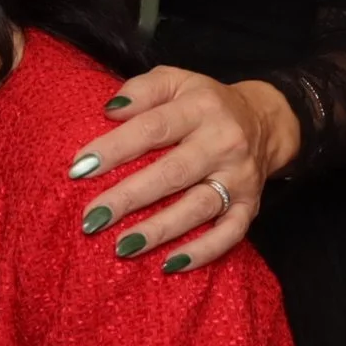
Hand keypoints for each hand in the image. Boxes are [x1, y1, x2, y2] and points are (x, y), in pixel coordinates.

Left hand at [64, 65, 299, 272]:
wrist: (266, 121)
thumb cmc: (205, 103)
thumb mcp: (176, 80)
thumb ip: (142, 90)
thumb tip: (109, 111)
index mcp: (200, 108)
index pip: (152, 128)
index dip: (114, 149)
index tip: (79, 169)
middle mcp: (222, 143)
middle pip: (172, 173)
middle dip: (128, 197)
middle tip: (92, 218)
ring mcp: (239, 177)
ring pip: (197, 207)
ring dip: (158, 230)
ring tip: (122, 246)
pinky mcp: (250, 205)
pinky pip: (230, 234)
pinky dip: (202, 252)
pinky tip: (170, 265)